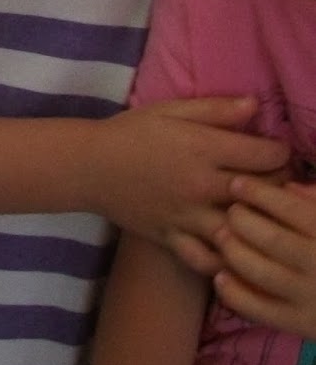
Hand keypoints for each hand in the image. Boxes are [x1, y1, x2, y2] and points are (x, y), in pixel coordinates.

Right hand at [90, 98, 285, 273]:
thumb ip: (215, 109)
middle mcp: (200, 186)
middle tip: (270, 181)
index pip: (269, 157)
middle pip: (266, 195)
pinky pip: (207, 260)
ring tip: (254, 215)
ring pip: (243, 231)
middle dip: (277, 187)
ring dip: (256, 225)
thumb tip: (255, 104)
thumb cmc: (128, 133)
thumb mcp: (170, 111)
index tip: (272, 152)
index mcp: (204, 149)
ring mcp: (186, 216)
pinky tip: (229, 247)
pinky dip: (224, 259)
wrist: (85, 166)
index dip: (280, 153)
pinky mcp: (171, 238)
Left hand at [212, 177, 315, 336]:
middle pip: (271, 238)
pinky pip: (258, 309)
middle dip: (242, 220)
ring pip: (260, 271)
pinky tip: (221, 276)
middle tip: (230, 211)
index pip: (293, 209)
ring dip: (233, 251)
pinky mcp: (301, 324)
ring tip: (221, 236)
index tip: (237, 183)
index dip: (260, 194)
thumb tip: (290, 188)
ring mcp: (311, 298)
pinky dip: (234, 293)